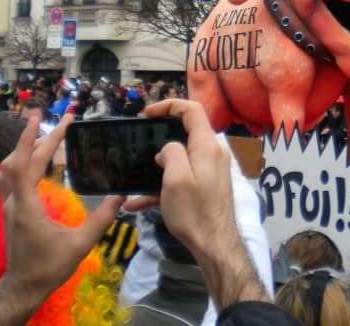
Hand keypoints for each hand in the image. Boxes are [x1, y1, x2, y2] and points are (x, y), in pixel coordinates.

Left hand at [0, 115, 122, 325]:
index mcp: (26, 206)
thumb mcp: (80, 244)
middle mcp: (12, 202)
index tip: (41, 118)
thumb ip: (101, 219)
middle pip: (19, 161)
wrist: (23, 287)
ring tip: (47, 137)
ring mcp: (7, 206)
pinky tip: (32, 162)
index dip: (31, 138)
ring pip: (8, 168)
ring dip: (25, 149)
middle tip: (62, 122)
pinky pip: (7, 179)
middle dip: (39, 138)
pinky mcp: (8, 211)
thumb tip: (121, 195)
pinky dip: (19, 163)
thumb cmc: (49, 267)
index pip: (24, 164)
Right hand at [124, 99, 233, 255]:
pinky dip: (162, 185)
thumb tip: (168, 148)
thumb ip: (171, 153)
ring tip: (135, 174)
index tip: (147, 114)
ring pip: (181, 157)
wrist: (213, 245)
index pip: (192, 110)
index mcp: (207, 146)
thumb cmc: (194, 211)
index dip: (170, 105)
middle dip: (162, 134)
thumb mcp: (176, 178)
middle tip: (140, 140)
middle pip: (187, 131)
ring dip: (158, 164)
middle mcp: (213, 153)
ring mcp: (211, 170)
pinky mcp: (206, 186)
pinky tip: (137, 203)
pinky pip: (183, 177)